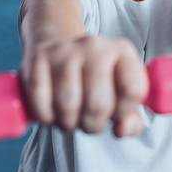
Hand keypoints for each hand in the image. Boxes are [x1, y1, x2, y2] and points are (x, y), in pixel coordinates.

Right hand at [21, 36, 147, 137]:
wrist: (57, 42)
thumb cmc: (94, 76)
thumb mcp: (119, 88)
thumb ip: (130, 117)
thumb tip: (122, 129)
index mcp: (122, 51)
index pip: (134, 90)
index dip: (125, 112)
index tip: (117, 115)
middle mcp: (96, 47)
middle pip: (98, 105)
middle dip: (94, 125)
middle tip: (89, 121)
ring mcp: (65, 52)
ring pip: (68, 105)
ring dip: (69, 123)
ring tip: (70, 116)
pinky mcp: (38, 60)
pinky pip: (42, 104)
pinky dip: (47, 118)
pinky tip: (52, 112)